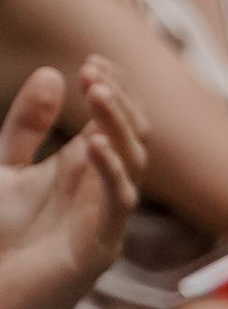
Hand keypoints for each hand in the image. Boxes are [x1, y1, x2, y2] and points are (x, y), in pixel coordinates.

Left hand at [0, 58, 144, 308]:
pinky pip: (120, 201)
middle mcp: (102, 191)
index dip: (111, 89)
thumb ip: (26, 125)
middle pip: (133, 134)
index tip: (90, 61)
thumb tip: (52, 73)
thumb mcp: (4, 169)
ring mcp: (106, 218)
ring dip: (119, 124)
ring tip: (97, 91)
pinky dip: (112, 169)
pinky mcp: (101, 247)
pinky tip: (96, 143)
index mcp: (85, 171)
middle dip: (118, 100)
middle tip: (94, 71)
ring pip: (133, 161)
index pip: (116, 120)